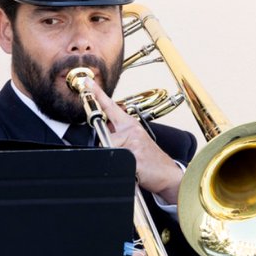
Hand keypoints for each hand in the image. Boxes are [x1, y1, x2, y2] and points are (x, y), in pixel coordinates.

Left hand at [86, 83, 182, 202]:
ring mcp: (135, 143)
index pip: (110, 106)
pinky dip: (123, 167)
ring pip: (109, 149)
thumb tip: (103, 127)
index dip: (97, 93)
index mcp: (130, 125)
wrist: (168, 173)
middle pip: (104, 137)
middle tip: (125, 155)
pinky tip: (134, 169)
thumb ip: (118, 132)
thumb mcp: (135, 140)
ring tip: (131, 163)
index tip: (87, 82)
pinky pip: (118, 161)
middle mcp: (132, 130)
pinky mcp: (136, 157)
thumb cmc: (151, 159)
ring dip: (116, 159)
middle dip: (108, 148)